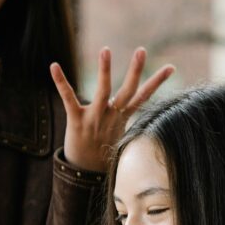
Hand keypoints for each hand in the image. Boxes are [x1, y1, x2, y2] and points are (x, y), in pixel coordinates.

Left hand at [51, 46, 174, 172]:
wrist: (85, 174)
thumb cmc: (101, 153)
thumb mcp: (118, 136)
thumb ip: (123, 120)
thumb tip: (136, 113)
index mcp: (122, 118)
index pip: (143, 97)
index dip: (157, 82)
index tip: (171, 67)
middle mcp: (111, 116)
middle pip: (127, 91)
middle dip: (135, 70)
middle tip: (141, 50)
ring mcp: (95, 118)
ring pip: (103, 92)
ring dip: (105, 70)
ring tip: (106, 50)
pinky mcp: (76, 121)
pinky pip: (68, 98)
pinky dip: (61, 82)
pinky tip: (54, 65)